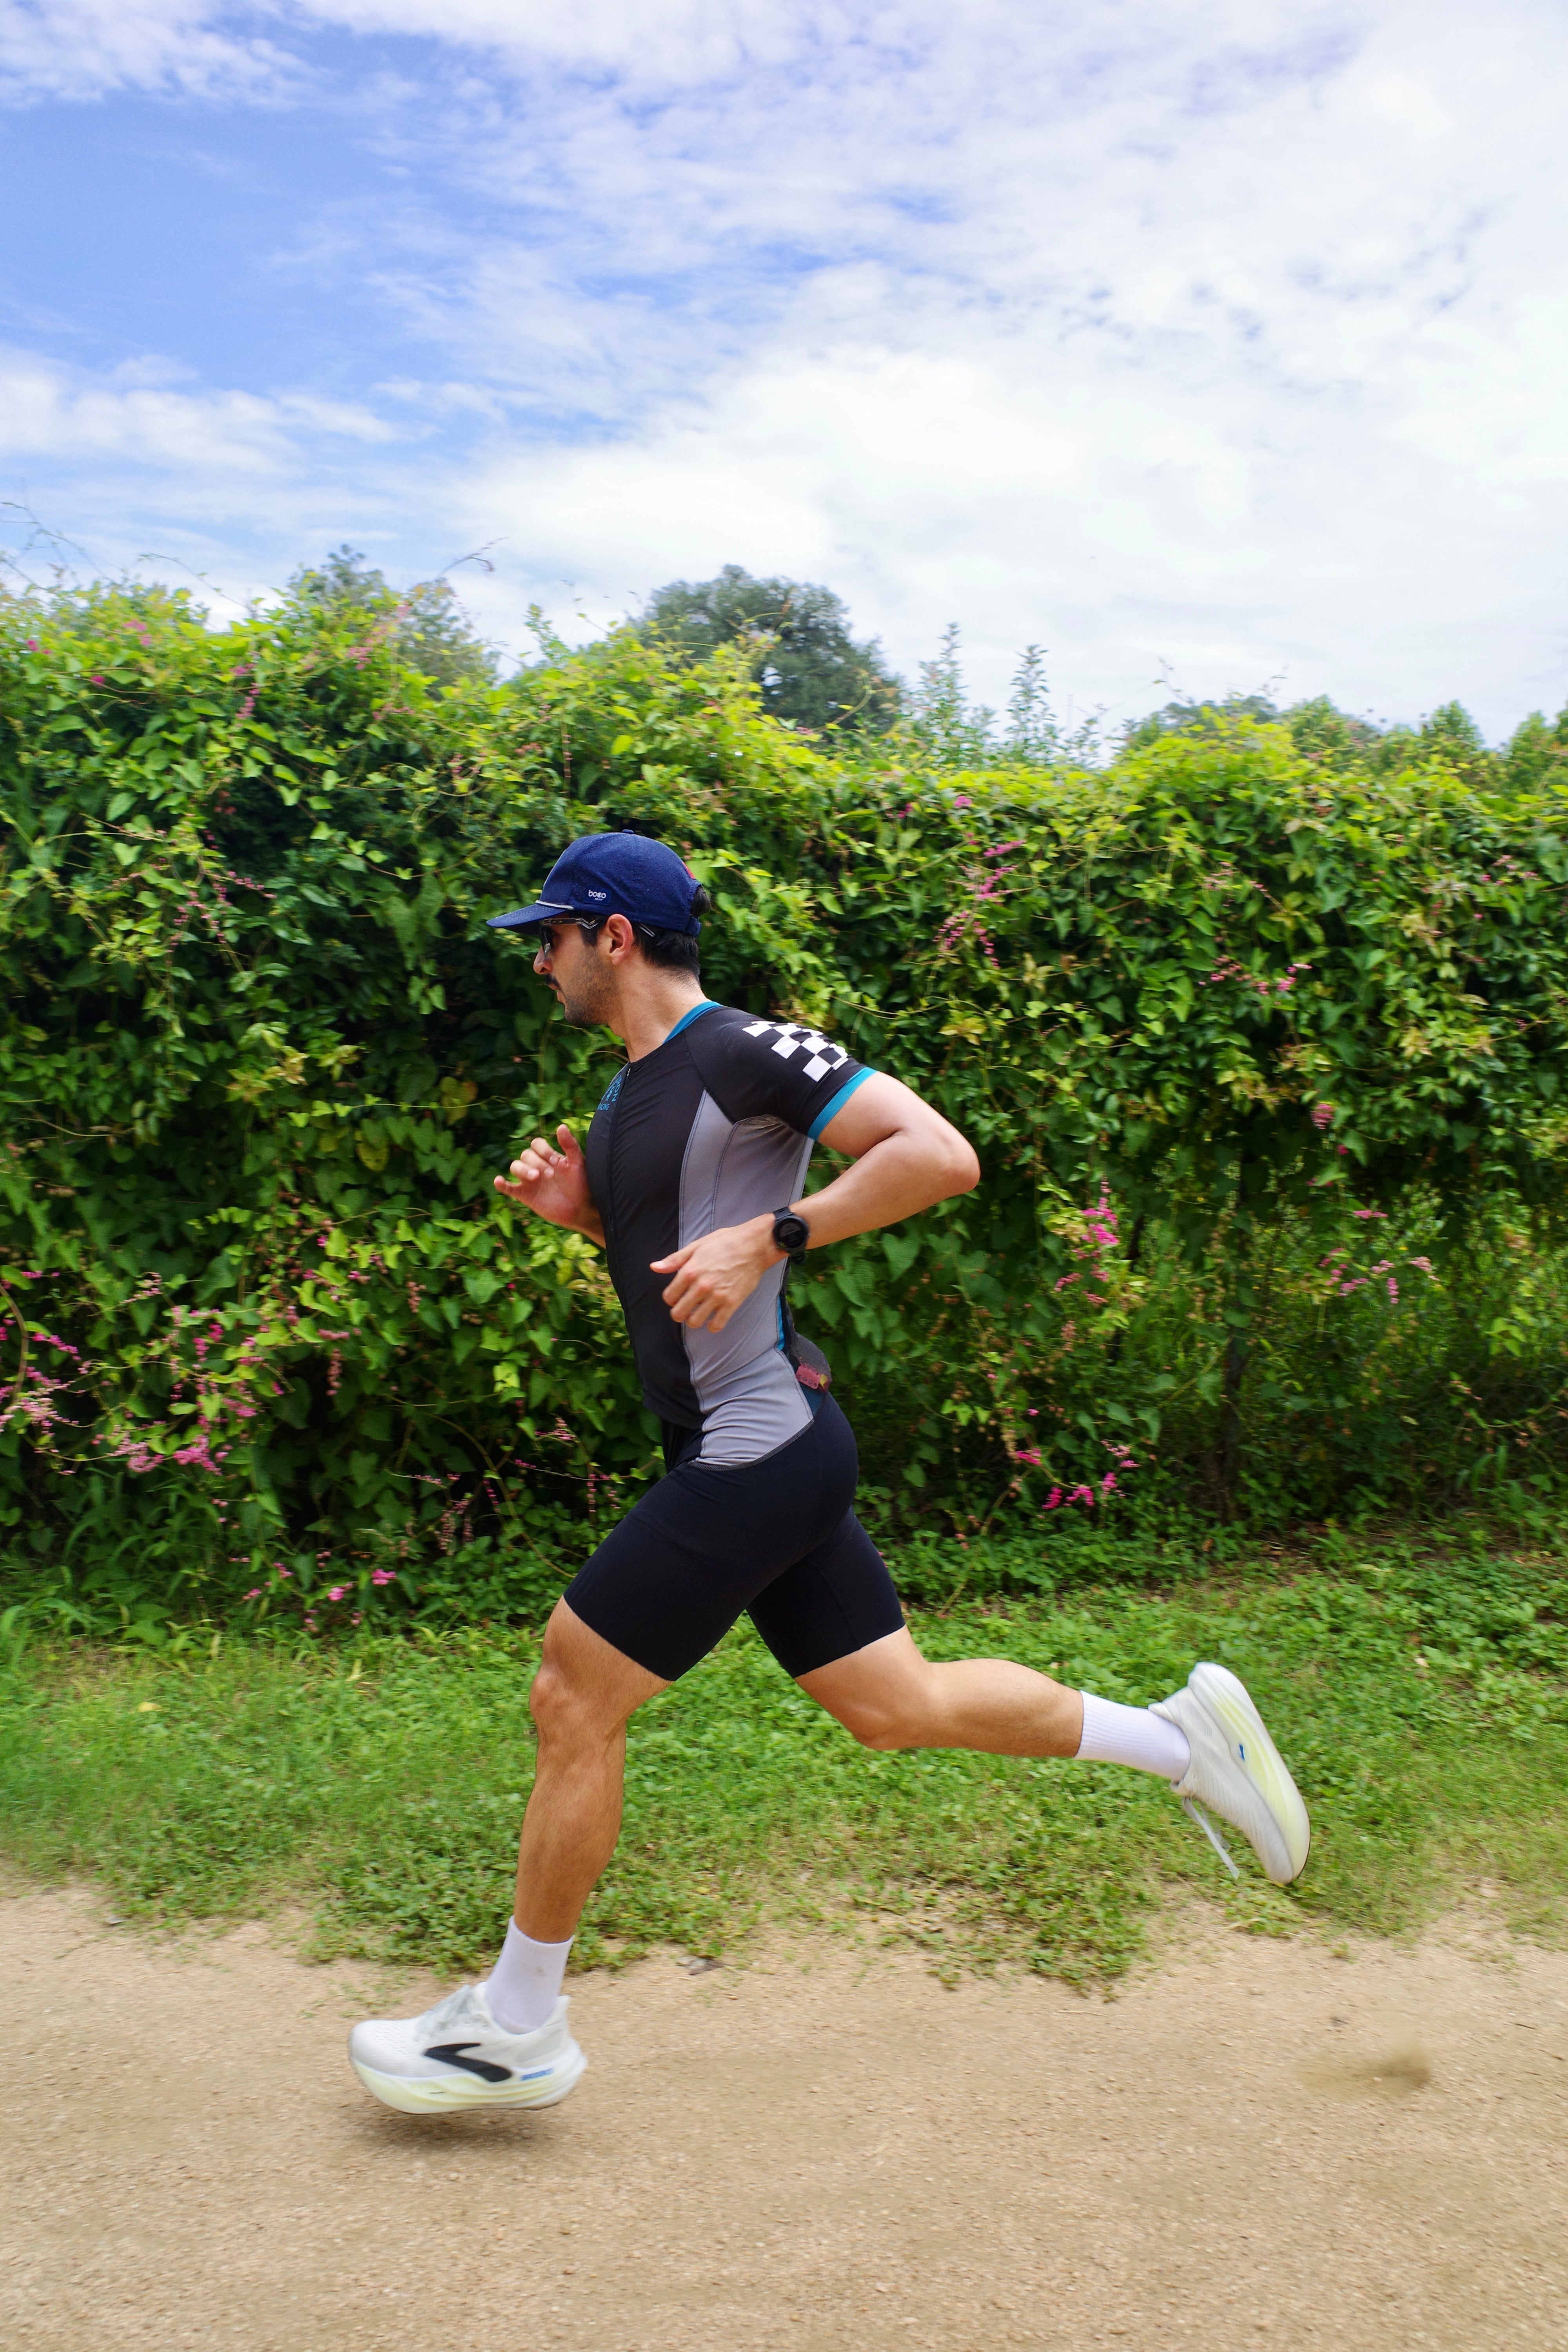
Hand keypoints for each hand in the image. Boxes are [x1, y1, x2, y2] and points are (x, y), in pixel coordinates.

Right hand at [493, 1125, 602, 1241]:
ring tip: (535, 1177)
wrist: (581, 1209)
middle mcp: (537, 1166)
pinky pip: (509, 1188)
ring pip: (515, 1167)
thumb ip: (570, 1145)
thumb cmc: (581, 1185)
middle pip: (525, 1155)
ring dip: (523, 1169)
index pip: (536, 1144)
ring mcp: (529, 1180)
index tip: (556, 1162)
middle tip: (551, 1175)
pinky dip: (501, 1184)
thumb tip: (561, 1126)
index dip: (544, 1150)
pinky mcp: (525, 1195)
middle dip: (537, 1162)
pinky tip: (499, 1181)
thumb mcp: (578, 1163)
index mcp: (549, 1157)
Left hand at [651, 1215, 778, 1330]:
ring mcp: (716, 1296)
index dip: (671, 1297)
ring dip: (694, 1320)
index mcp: (689, 1271)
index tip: (678, 1295)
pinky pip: (716, 1325)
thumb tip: (654, 1267)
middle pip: (678, 1313)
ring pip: (695, 1322)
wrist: (754, 1246)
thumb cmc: (726, 1242)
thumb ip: (674, 1259)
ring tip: (698, 1313)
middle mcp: (701, 1286)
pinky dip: (712, 1326)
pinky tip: (713, 1319)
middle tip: (686, 1307)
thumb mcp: (697, 1246)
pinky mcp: (731, 1303)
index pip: (669, 1297)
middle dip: (679, 1312)